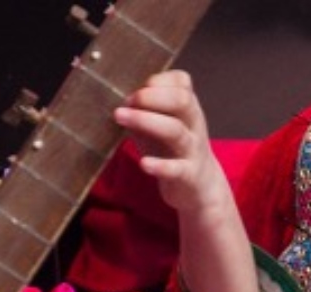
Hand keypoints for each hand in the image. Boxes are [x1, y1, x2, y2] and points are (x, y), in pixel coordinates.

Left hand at [115, 70, 261, 291]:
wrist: (202, 192)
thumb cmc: (174, 152)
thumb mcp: (162, 124)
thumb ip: (144, 107)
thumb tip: (108, 91)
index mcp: (187, 110)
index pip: (182, 83)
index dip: (160, 80)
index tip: (137, 85)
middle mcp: (194, 127)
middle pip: (183, 101)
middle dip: (154, 96)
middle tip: (127, 98)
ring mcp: (193, 152)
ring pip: (176, 132)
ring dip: (148, 121)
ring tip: (120, 116)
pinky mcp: (189, 177)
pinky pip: (177, 170)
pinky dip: (161, 166)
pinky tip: (144, 164)